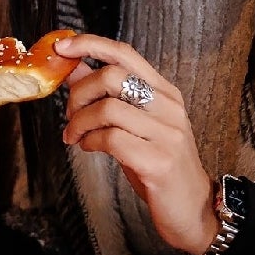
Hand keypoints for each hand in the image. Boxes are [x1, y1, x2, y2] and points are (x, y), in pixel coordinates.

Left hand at [57, 35, 214, 254]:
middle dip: (78, 93)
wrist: (193, 209)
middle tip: (69, 115)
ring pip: (108, 108)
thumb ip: (107, 96)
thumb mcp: (134, 124)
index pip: (125, 53)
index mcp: (164, 92)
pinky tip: (90, 148)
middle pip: (112, 76)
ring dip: (80, 122)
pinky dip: (90, 142)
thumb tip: (72, 68)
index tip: (62, 46)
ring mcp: (167, 133)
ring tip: (75, 136)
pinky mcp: (159, 161)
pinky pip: (112, 139)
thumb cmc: (158, 164)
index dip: (90, 44)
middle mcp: (169, 107)